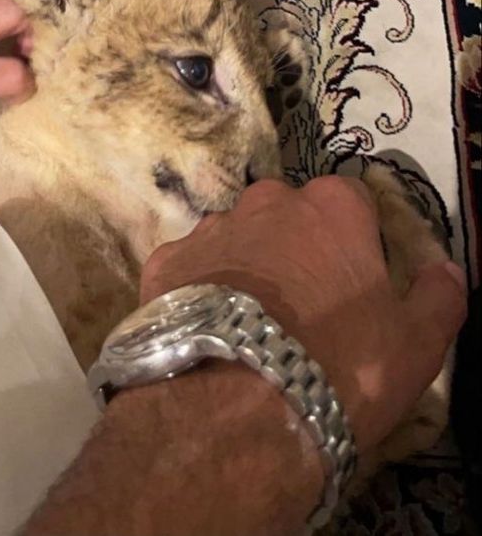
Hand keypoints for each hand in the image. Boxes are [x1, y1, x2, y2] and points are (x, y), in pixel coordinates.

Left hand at [141, 177, 466, 453]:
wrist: (235, 409)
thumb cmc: (340, 367)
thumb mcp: (417, 344)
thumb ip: (438, 297)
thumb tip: (446, 268)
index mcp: (332, 207)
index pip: (353, 204)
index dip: (358, 244)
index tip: (357, 285)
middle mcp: (267, 201)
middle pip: (289, 216)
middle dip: (298, 250)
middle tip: (305, 309)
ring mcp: (209, 228)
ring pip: (237, 239)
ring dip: (247, 268)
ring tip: (252, 327)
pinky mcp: (164, 261)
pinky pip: (191, 268)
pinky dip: (200, 291)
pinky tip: (209, 333)